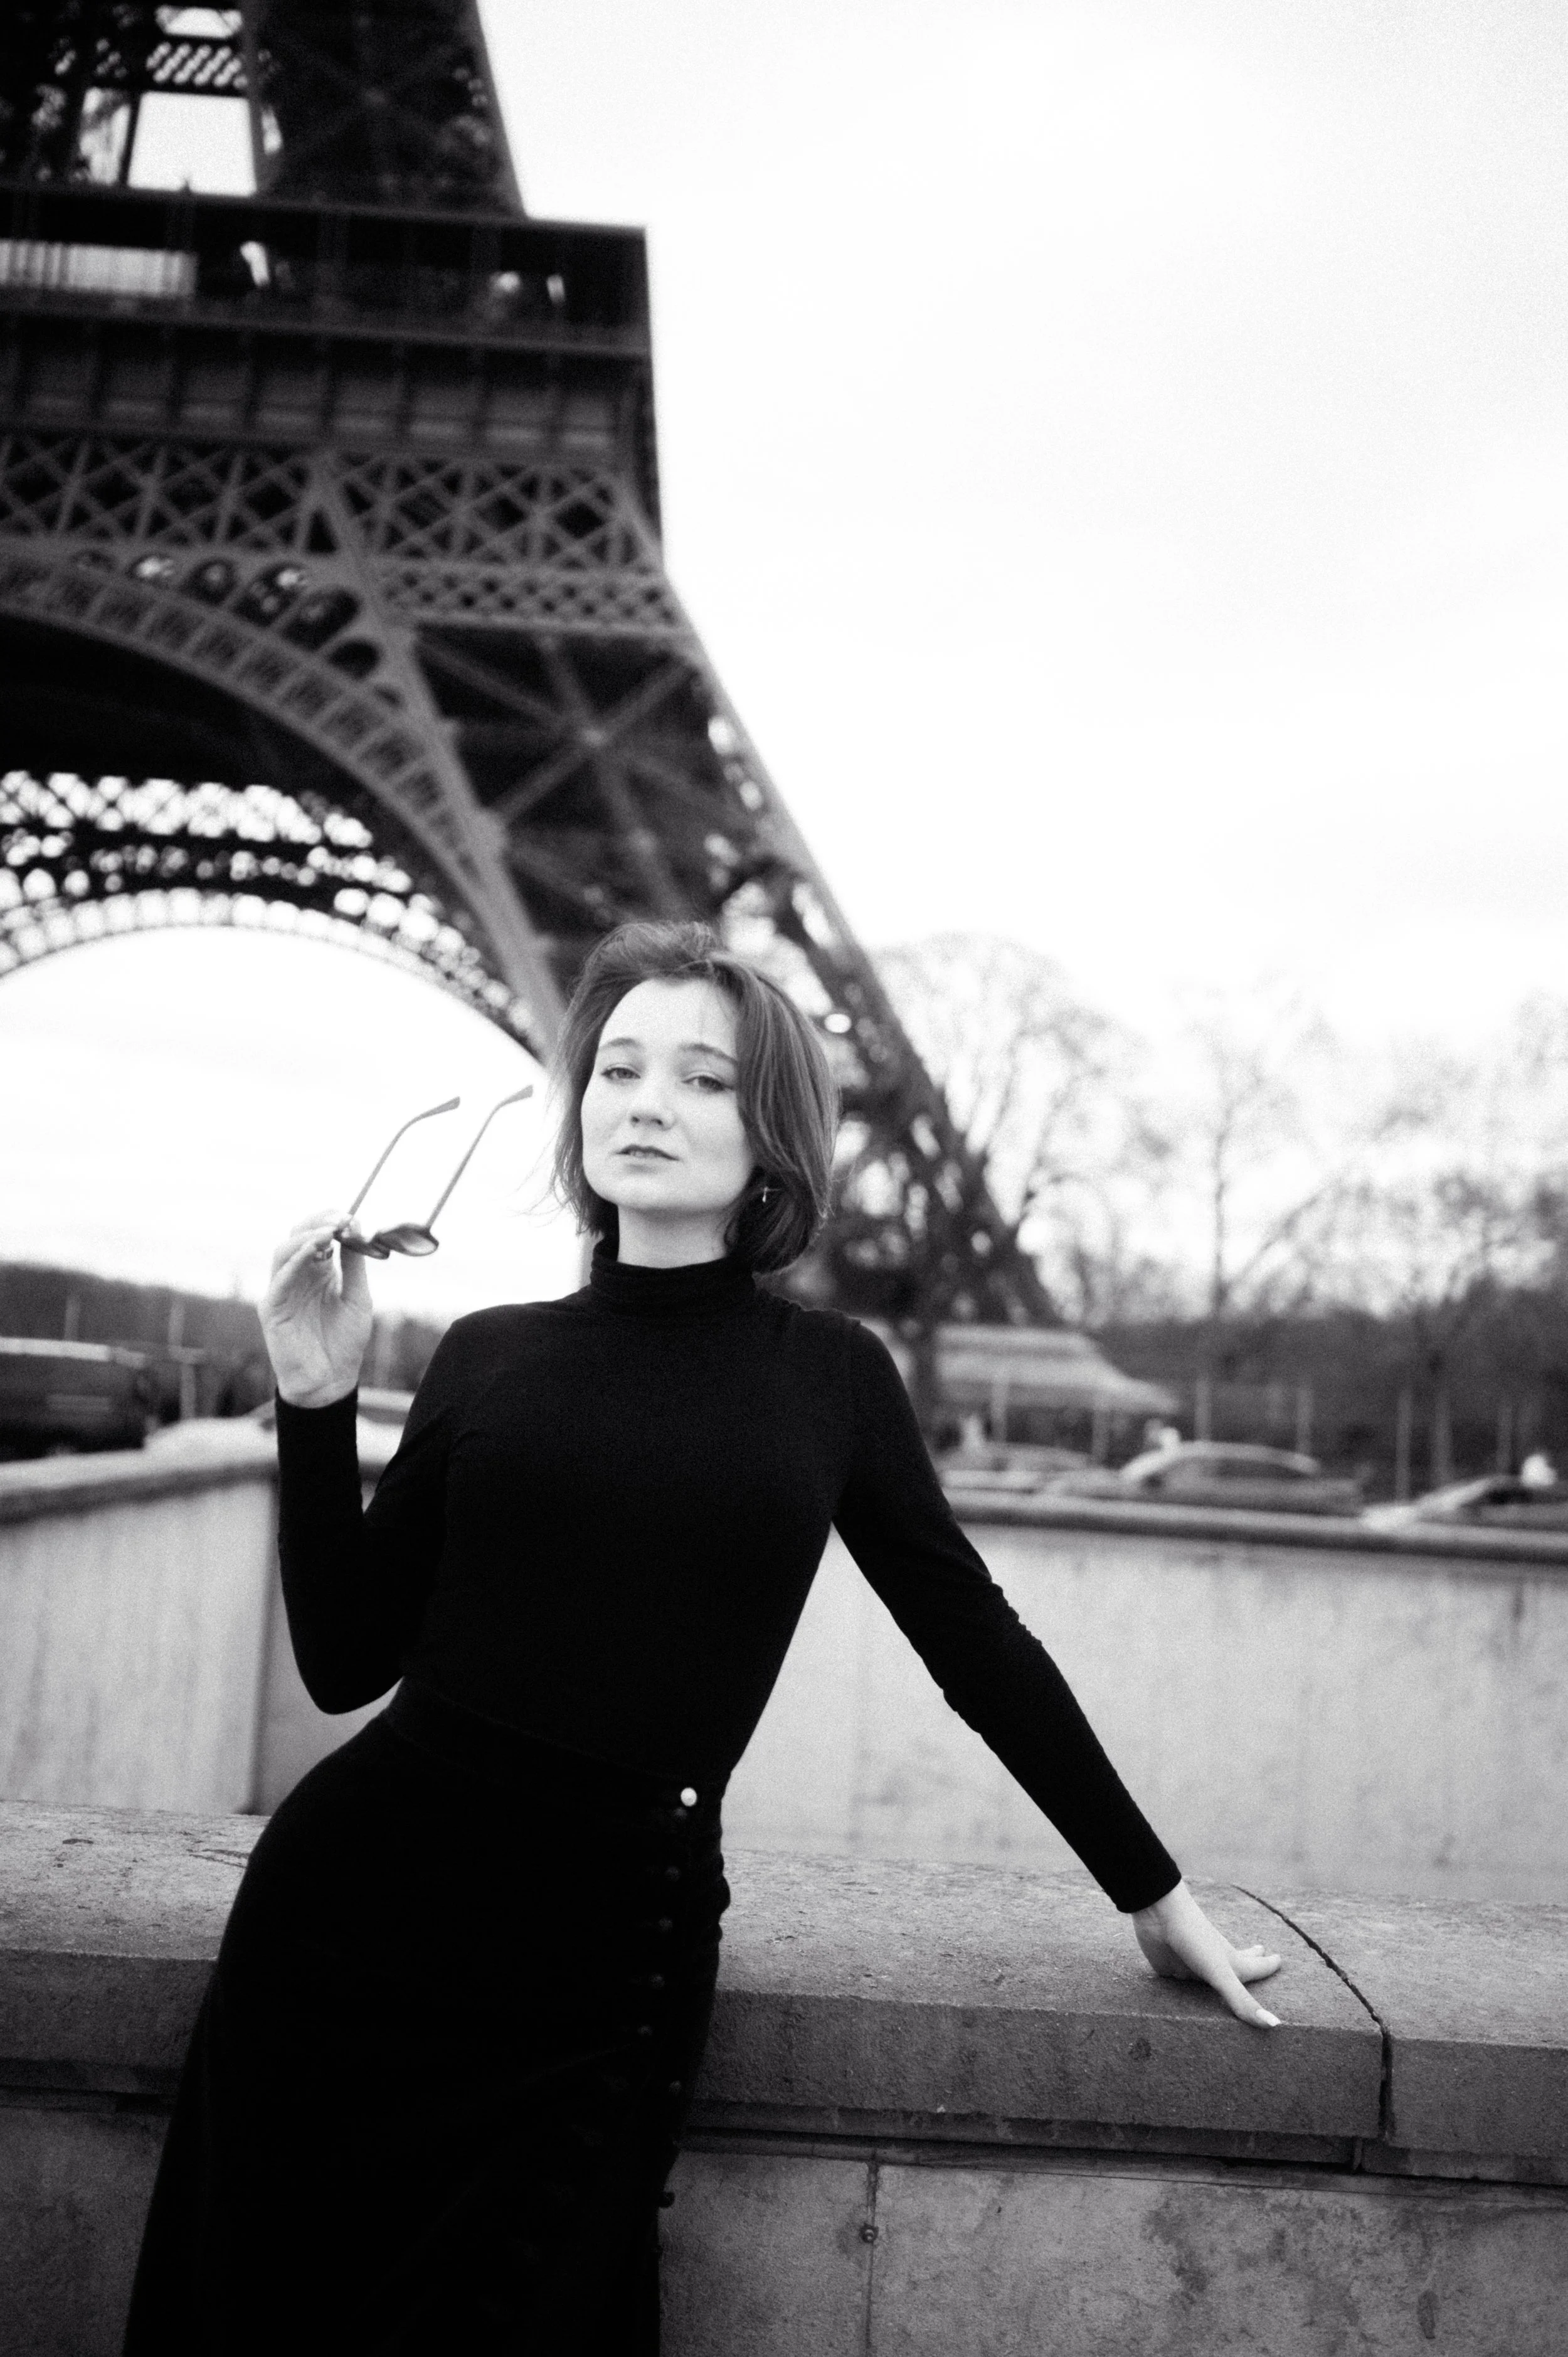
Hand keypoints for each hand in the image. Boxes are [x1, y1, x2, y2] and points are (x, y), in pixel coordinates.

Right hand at [260, 1209, 373, 1408]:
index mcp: (318, 1272)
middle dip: (318, 1223)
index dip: (330, 1222)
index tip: (351, 1217)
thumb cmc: (344, 1342)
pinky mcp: (272, 1308)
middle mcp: (297, 1277)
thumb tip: (356, 1231)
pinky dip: (294, 1261)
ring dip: (305, 1238)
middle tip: (340, 1220)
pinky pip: (279, 1279)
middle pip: (297, 1236)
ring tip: (328, 1232)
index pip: (316, 1235)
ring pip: (283, 1252)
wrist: (331, 1380)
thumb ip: (354, 1266)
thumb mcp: (357, 1298)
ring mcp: (282, 1291)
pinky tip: (313, 1251)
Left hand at [1131, 1879, 1282, 2028]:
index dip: (1267, 1966)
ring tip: (1223, 1978)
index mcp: (1229, 1962)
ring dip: (1214, 1982)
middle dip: (1249, 1962)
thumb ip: (1242, 2001)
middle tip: (1261, 1951)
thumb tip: (1273, 2025)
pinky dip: (1183, 1990)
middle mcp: (1213, 1965)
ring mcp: (1192, 1967)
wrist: (1157, 1914)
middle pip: (1234, 1967)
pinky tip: (1182, 1991)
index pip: (1254, 1967)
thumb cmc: (1195, 1938)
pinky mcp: (1170, 1971)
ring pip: (1207, 1980)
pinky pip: (1179, 1986)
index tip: (1279, 1959)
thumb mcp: (1221, 1972)